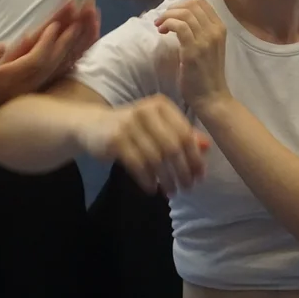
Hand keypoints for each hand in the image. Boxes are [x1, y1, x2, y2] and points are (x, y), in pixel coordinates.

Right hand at [0, 0, 97, 132]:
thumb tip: (1, 47)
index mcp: (11, 80)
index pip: (36, 61)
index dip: (47, 43)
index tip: (56, 23)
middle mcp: (27, 85)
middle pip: (55, 59)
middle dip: (70, 35)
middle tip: (83, 10)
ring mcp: (32, 86)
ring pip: (61, 64)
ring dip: (77, 41)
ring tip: (90, 18)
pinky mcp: (32, 86)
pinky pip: (58, 69)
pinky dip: (73, 53)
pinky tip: (84, 41)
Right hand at [80, 95, 210, 195]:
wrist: (92, 126)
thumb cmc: (131, 127)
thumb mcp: (157, 126)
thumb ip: (181, 134)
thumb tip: (206, 147)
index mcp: (160, 105)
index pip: (185, 134)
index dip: (195, 158)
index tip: (200, 177)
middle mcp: (146, 111)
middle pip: (172, 147)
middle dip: (183, 171)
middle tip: (187, 188)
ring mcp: (129, 124)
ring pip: (156, 158)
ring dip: (166, 179)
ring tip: (171, 192)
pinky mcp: (115, 140)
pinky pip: (138, 165)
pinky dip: (148, 180)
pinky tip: (152, 189)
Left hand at [154, 0, 229, 111]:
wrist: (211, 97)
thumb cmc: (206, 74)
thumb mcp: (208, 47)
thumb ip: (200, 31)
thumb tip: (180, 17)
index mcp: (220, 27)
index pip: (201, 2)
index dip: (181, 4)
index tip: (171, 14)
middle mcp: (215, 30)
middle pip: (191, 4)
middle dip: (172, 8)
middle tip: (161, 20)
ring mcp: (206, 40)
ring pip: (184, 13)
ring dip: (167, 16)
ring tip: (159, 27)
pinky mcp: (194, 50)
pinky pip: (179, 26)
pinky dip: (168, 24)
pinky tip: (162, 32)